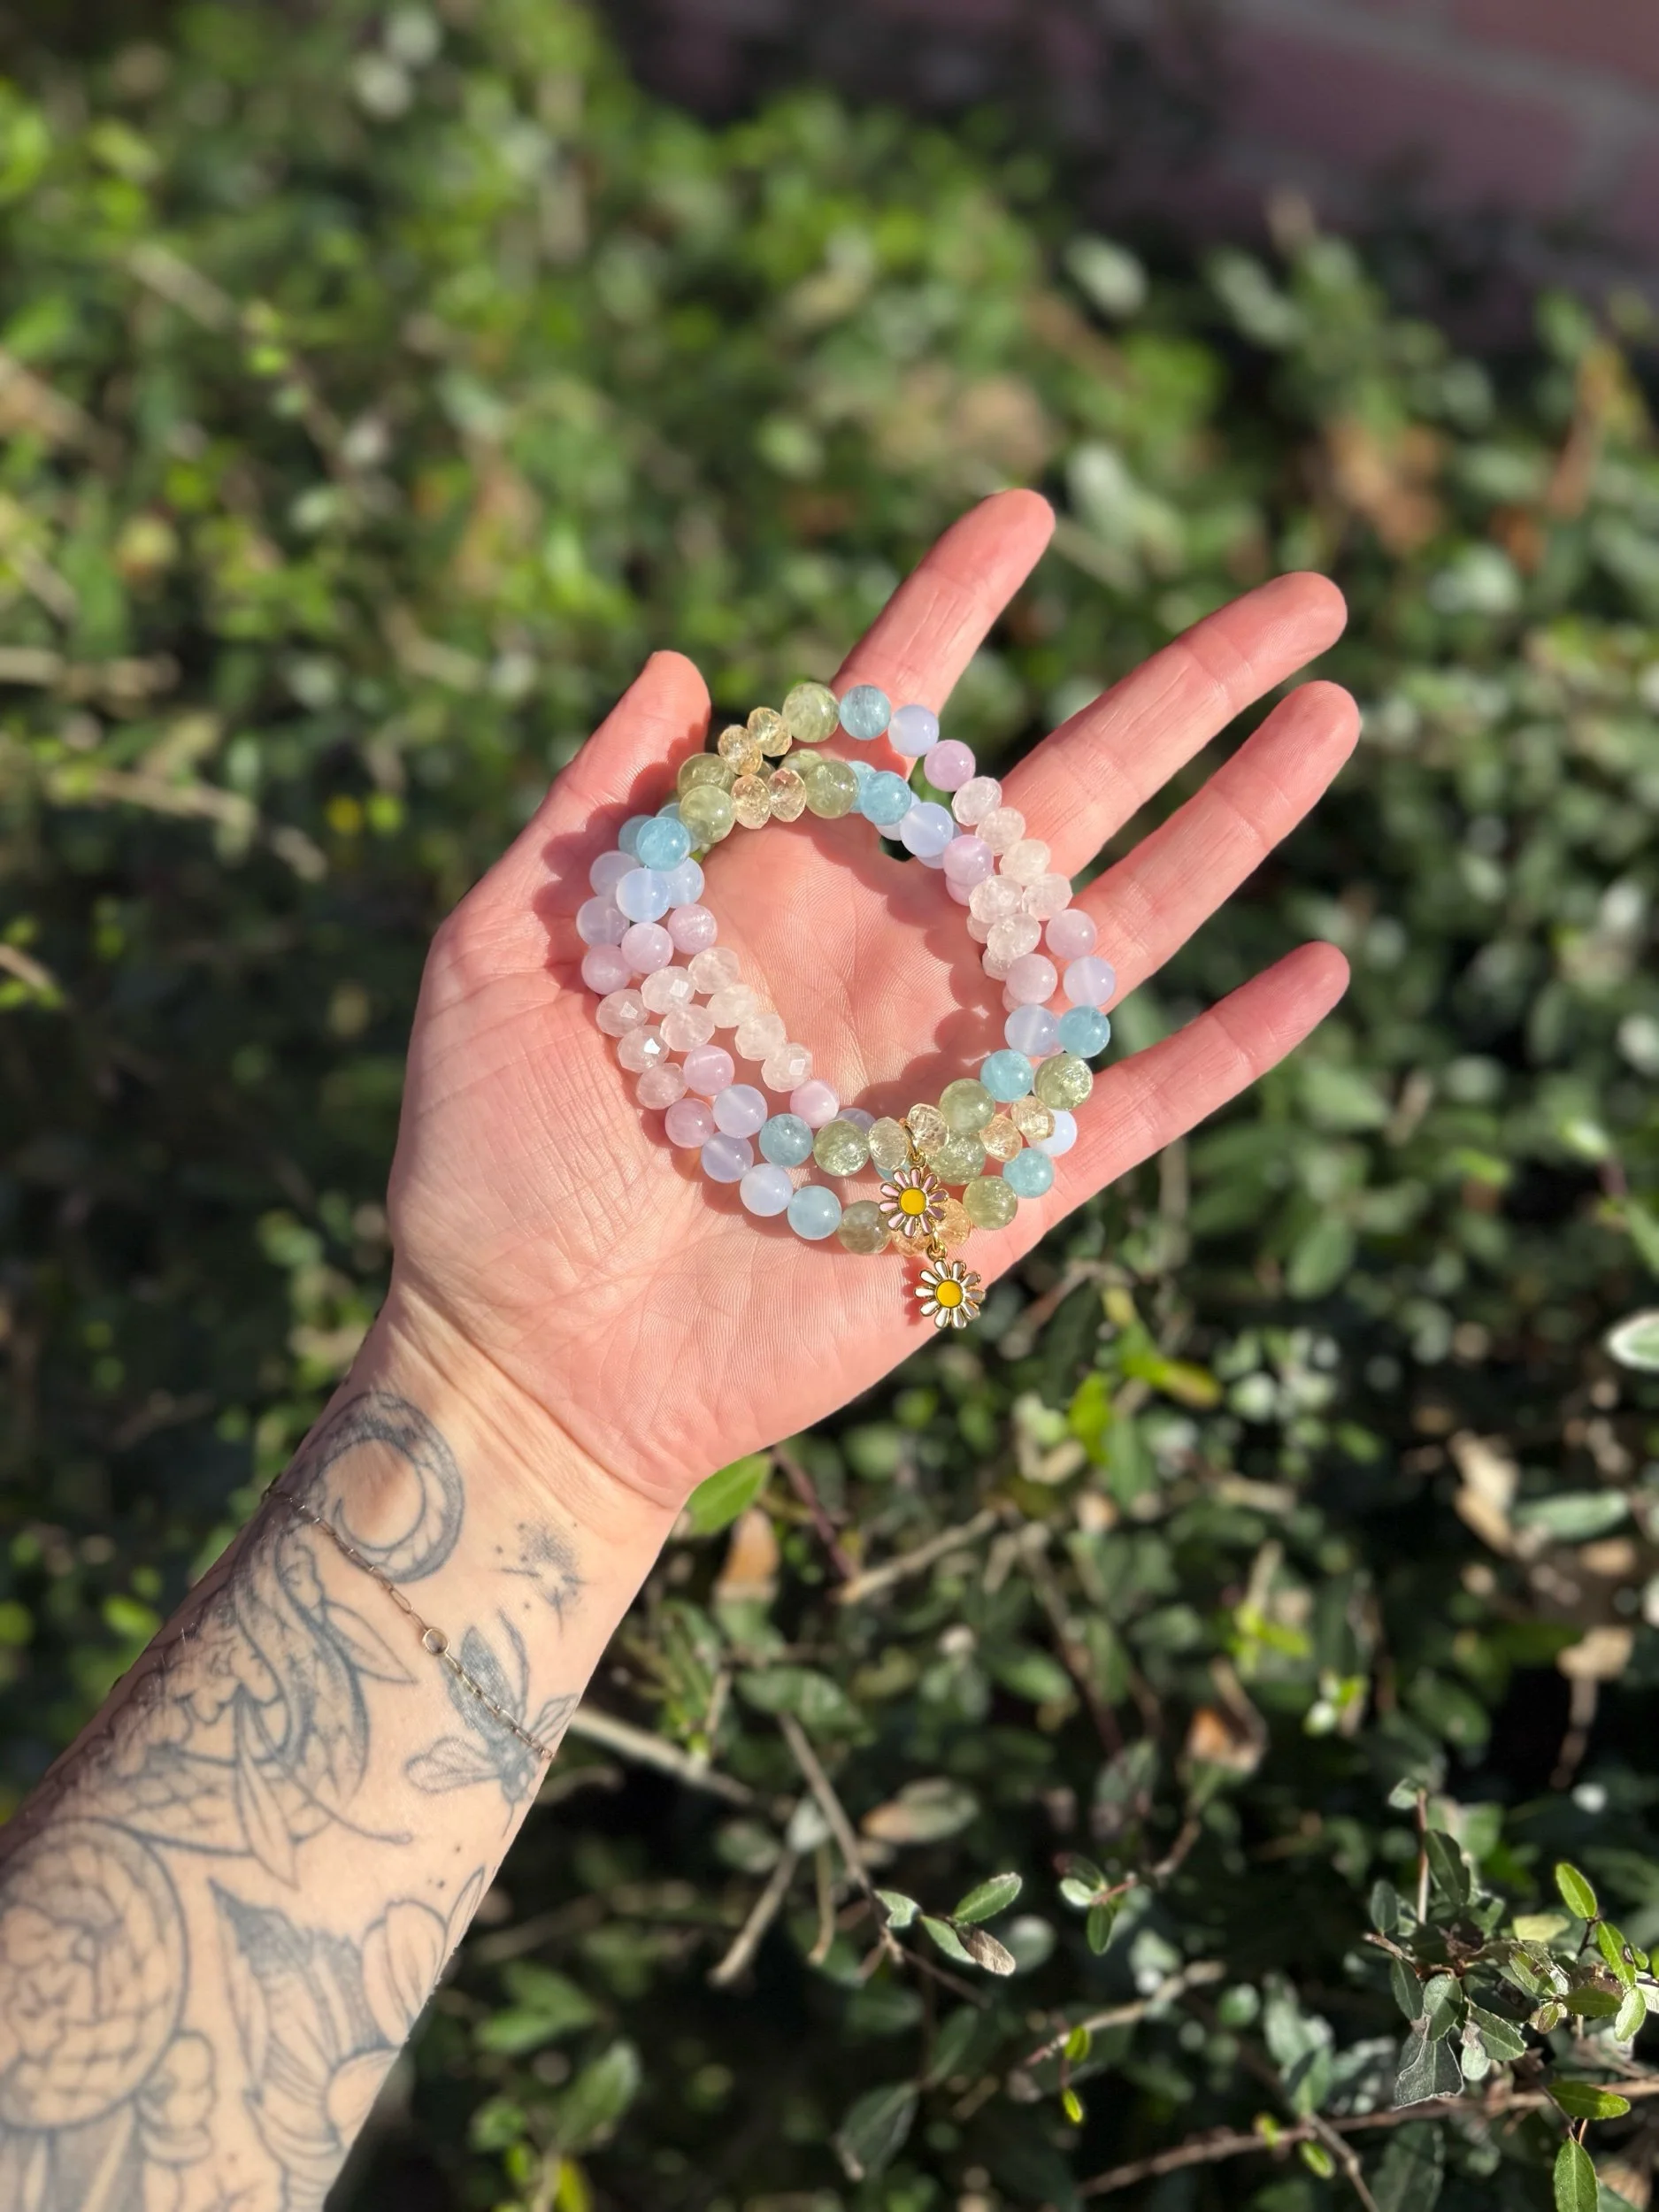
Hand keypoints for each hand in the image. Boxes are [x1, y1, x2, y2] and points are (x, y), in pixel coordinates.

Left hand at [383, 491, 1354, 1505]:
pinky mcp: (999, 1195)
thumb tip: (687, 663)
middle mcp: (887, 957)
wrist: (532, 1358)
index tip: (1027, 513)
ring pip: (1130, 922)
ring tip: (1335, 716)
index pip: (890, 718)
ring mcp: (955, 1072)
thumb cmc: (488, 1161)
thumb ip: (590, 809)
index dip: (957, 610)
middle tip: (1304, 595)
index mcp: (771, 886)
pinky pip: (1143, 1107)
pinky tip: (1322, 966)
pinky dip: (1235, 1046)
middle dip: (1182, 689)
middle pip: (1064, 791)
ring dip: (1238, 822)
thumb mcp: (501, 956)